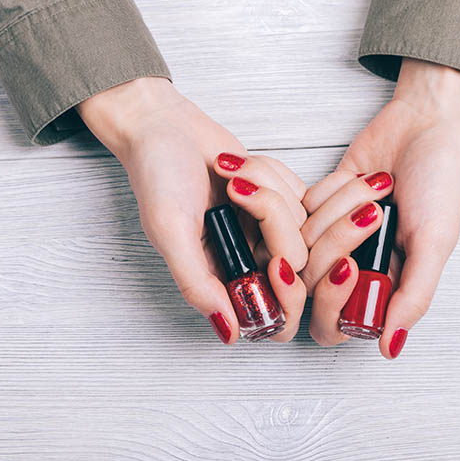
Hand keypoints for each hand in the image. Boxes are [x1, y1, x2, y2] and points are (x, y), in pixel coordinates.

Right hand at [76, 78, 307, 343]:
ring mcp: (266, 231)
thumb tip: (230, 333)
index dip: (286, 296)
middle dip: (272, 219)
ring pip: (300, 222)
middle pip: (295, 264)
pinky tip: (239, 165)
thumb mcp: (170, 232)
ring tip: (228, 171)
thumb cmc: (158, 176)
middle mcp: (248, 261)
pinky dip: (273, 173)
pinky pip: (301, 193)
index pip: (275, 316)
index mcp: (222, 280)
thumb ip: (197, 284)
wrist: (165, 127)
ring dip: (266, 186)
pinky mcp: (280, 200)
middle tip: (237, 189)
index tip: (275, 263)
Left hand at [301, 58, 459, 357]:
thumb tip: (389, 349)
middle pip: (310, 281)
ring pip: (301, 240)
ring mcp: (330, 238)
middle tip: (375, 211)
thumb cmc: (439, 183)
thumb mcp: (435, 242)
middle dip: (338, 239)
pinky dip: (328, 188)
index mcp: (381, 290)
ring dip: (340, 206)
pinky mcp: (316, 207)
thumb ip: (413, 297)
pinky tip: (358, 176)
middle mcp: (352, 270)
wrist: (425, 126)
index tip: (350, 265)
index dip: (331, 300)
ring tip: (377, 186)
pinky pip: (299, 207)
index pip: (333, 323)